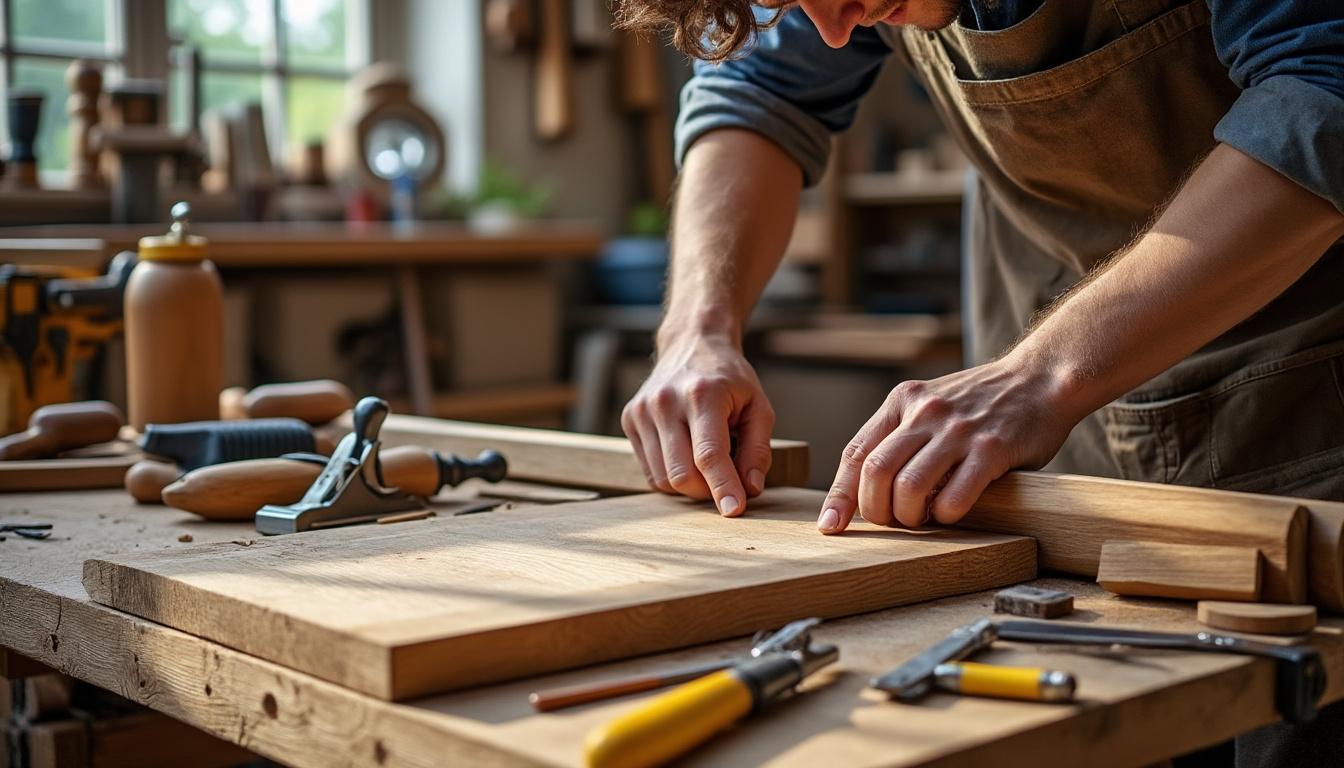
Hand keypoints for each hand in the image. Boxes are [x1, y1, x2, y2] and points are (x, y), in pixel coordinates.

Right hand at [621, 335, 774, 515]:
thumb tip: (750, 489)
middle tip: (727, 483)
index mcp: (702, 395)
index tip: (734, 511)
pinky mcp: (630, 419)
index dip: (723, 487)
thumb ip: (757, 450)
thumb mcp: (758, 407)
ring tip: (707, 464)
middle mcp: (665, 402)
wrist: (691, 344)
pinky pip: (650, 471)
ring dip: (689, 486)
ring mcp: (642, 411)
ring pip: (662, 479)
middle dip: (707, 491)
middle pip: (681, 473)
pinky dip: (672, 475)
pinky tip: (686, 455)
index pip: (709, 455)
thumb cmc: (729, 379)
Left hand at [817, 356, 1078, 532]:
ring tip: (922, 520)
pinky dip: (946, 515)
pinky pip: (955, 495)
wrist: (1041, 378)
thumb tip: (867, 490)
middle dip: (876, 510)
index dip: (840, 496)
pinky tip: (952, 513)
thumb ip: (902, 435)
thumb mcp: (930, 404)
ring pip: (909, 486)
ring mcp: (958, 429)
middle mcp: (924, 412)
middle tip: (891, 523)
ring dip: (909, 516)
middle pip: (876, 472)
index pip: (856, 453)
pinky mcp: (992, 448)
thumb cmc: (981, 403)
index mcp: (902, 401)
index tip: (831, 526)